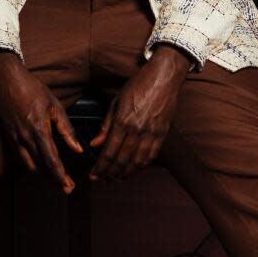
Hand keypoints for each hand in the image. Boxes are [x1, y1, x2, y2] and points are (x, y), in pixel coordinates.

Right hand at [0, 51, 82, 193]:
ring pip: (29, 166)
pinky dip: (32, 165)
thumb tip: (78, 150)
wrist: (7, 80)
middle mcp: (25, 137)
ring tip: (56, 180)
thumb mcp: (55, 107)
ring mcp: (14, 138)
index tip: (68, 185)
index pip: (51, 159)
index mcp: (39, 129)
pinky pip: (20, 158)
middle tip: (67, 187)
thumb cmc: (33, 89)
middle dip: (54, 180)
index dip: (60, 175)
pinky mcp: (9, 137)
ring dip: (43, 175)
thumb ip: (67, 130)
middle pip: (40, 167)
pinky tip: (40, 167)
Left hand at [89, 45, 191, 181]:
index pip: (108, 152)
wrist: (164, 76)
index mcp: (123, 121)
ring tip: (117, 178)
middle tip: (103, 180)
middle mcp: (137, 130)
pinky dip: (142, 165)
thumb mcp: (117, 101)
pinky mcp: (162, 133)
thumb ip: (106, 125)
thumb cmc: (138, 85)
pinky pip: (152, 155)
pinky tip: (135, 168)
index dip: (100, 167)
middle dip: (110, 174)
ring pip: (137, 162)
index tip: (93, 175)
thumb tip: (94, 144)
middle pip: (122, 160)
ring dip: (126, 173)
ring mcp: (151, 132)